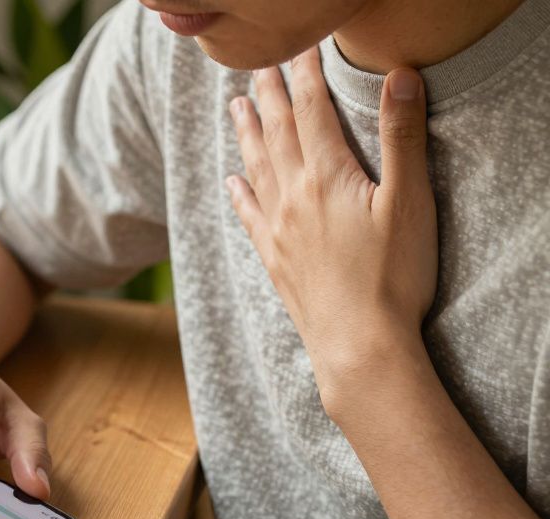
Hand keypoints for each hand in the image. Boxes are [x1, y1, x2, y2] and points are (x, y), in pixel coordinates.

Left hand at [225, 47, 437, 410]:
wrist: (358, 346)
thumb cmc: (392, 278)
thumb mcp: (410, 202)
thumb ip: (402, 137)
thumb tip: (399, 76)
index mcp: (326, 176)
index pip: (311, 110)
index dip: (306, 75)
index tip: (304, 49)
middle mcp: (292, 196)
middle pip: (275, 132)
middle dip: (268, 95)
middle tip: (259, 65)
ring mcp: (277, 229)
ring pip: (256, 167)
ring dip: (247, 133)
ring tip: (237, 107)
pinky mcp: (273, 259)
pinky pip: (248, 214)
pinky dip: (239, 191)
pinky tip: (232, 182)